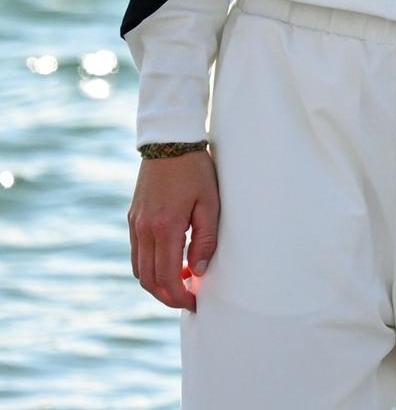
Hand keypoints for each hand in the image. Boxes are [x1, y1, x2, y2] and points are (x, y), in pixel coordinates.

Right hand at [130, 149, 219, 310]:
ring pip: (139, 269)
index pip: (166, 276)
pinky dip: (150, 266)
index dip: (179, 296)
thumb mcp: (210, 203)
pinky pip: (137, 253)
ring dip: (157, 283)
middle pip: (148, 279)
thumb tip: (197, 271)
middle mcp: (144, 229)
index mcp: (164, 227)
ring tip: (182, 284)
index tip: (195, 303)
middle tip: (188, 301)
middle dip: (166, 296)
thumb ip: (205, 239)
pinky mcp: (133, 219)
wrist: (169, 143)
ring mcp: (135, 224)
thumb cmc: (196, 171)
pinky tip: (172, 263)